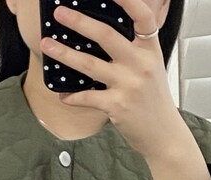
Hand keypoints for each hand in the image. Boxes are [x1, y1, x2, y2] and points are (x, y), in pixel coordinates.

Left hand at [40, 0, 184, 160]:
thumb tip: (102, 34)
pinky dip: (72, 97)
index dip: (128, 1)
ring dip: (64, 54)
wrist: (163, 135)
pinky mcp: (117, 106)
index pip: (142, 17)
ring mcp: (128, 85)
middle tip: (60, 13)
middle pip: (105, 35)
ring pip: (89, 64)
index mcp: (150, 49)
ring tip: (47, 45)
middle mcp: (140, 64)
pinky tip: (61, 94)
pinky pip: (87, 97)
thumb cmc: (153, 101)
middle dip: (79, 21)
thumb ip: (134, 49)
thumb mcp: (151, 68)